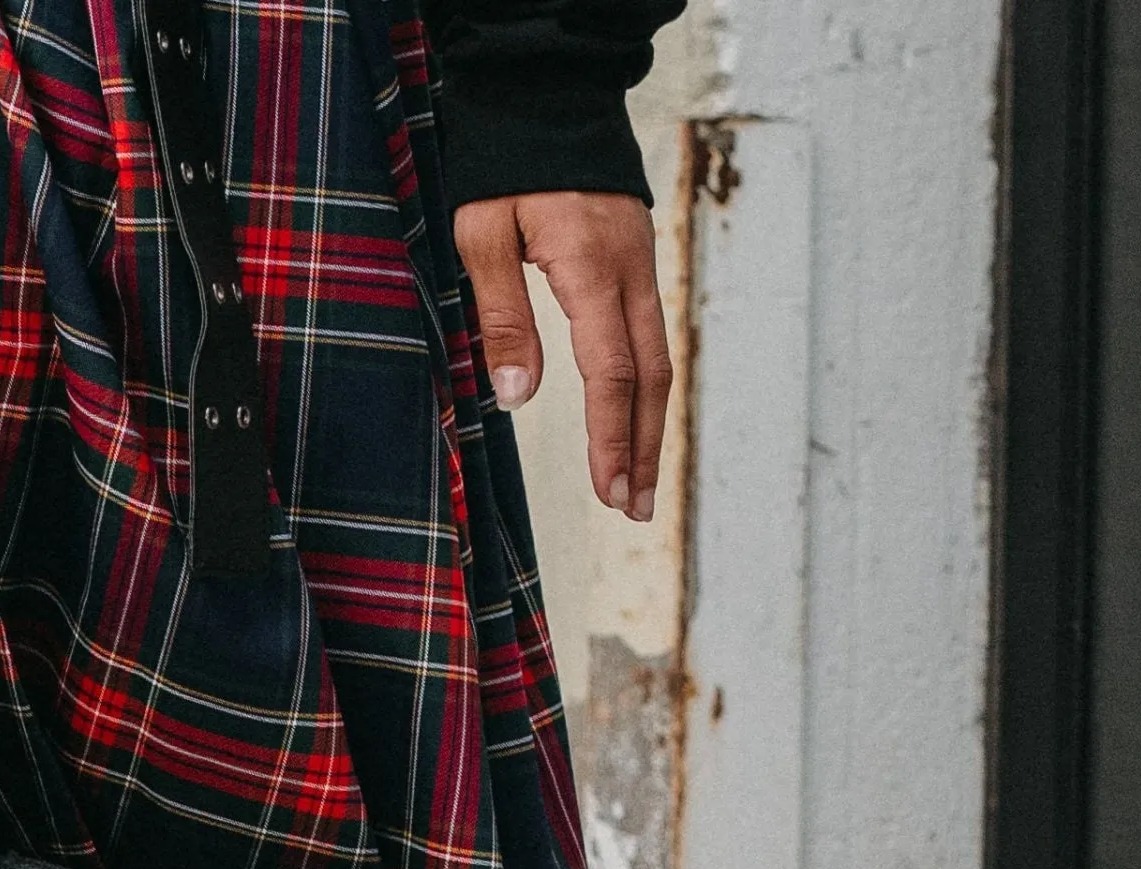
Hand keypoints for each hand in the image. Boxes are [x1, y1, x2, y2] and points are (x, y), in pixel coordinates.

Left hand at [455, 190, 670, 522]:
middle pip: (650, 377)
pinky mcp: (635, 259)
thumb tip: (519, 396)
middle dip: (641, 448)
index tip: (608, 490)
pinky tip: (634, 420)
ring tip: (638, 483)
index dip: (610, 438)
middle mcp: (631, 271)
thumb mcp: (482, 234)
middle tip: (634, 508)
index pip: (611, 373)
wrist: (547, 89)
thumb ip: (503, 315)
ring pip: (658, 359)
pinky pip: (650, 335)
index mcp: (593, 269)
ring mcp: (640, 264)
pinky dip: (646, 387)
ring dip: (649, 425)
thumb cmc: (504, 161)